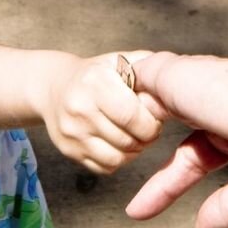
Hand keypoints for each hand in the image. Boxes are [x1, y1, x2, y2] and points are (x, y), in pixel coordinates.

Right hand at [41, 51, 162, 173]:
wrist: (54, 87)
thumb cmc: (96, 73)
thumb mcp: (118, 60)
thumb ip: (146, 65)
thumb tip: (173, 80)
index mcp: (94, 82)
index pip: (132, 116)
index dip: (151, 122)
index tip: (155, 118)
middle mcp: (79, 108)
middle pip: (127, 140)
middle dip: (145, 138)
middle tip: (147, 128)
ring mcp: (72, 132)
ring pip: (118, 158)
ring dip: (133, 151)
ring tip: (133, 135)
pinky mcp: (69, 150)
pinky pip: (105, 167)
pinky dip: (118, 159)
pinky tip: (118, 143)